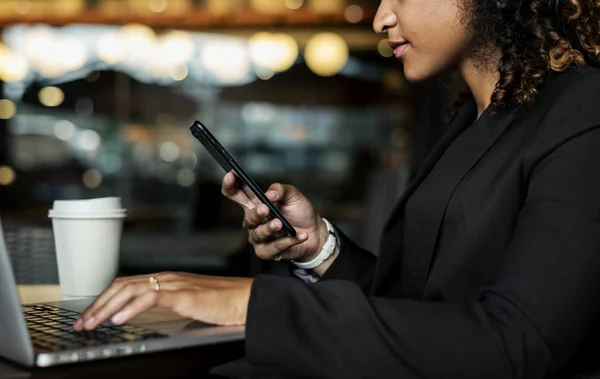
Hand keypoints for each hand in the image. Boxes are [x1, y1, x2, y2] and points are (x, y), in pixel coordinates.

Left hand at [72, 272, 252, 330]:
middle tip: (82, 322)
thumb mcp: (188, 304)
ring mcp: (175, 284)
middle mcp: (167, 278)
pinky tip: (120, 319)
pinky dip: (132, 308)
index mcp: (167, 280)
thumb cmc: (223, 304)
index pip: (126, 285)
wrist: (246, 299)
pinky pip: (152, 297)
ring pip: (131, 289)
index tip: (89, 316)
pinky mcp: (185, 294)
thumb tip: (146, 316)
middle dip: (97, 304)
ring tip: (93, 323)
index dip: (104, 299)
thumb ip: (168, 305)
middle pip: (122, 285)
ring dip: (107, 307)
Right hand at [221, 172, 327, 262]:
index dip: (230, 185)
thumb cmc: (299, 212)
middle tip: (264, 208)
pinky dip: (288, 241)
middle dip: (255, 214)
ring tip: (281, 223)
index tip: (231, 175)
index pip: (236, 194)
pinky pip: (274, 248)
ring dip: (270, 229)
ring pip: (259, 234)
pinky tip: (300, 235)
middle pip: (247, 218)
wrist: (316, 233)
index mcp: (255, 204)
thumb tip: (270, 194)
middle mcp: (254, 222)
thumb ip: (281, 190)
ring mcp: (259, 238)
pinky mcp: (268, 252)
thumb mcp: (293, 195)